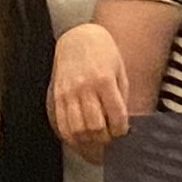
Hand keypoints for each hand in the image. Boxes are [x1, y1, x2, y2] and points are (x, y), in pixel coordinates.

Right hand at [49, 23, 132, 160]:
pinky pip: (62, 123)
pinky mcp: (57, 96)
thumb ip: (121, 96)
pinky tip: (79, 139)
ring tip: (96, 143)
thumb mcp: (120, 71)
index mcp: (105, 80)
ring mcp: (68, 93)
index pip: (116, 115)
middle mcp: (85, 88)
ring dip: (88, 142)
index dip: (121, 130)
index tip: (123, 133)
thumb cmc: (104, 55)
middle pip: (95, 126)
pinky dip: (71, 137)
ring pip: (77, 129)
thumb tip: (122, 123)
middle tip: (110, 141)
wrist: (78, 38)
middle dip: (105, 139)